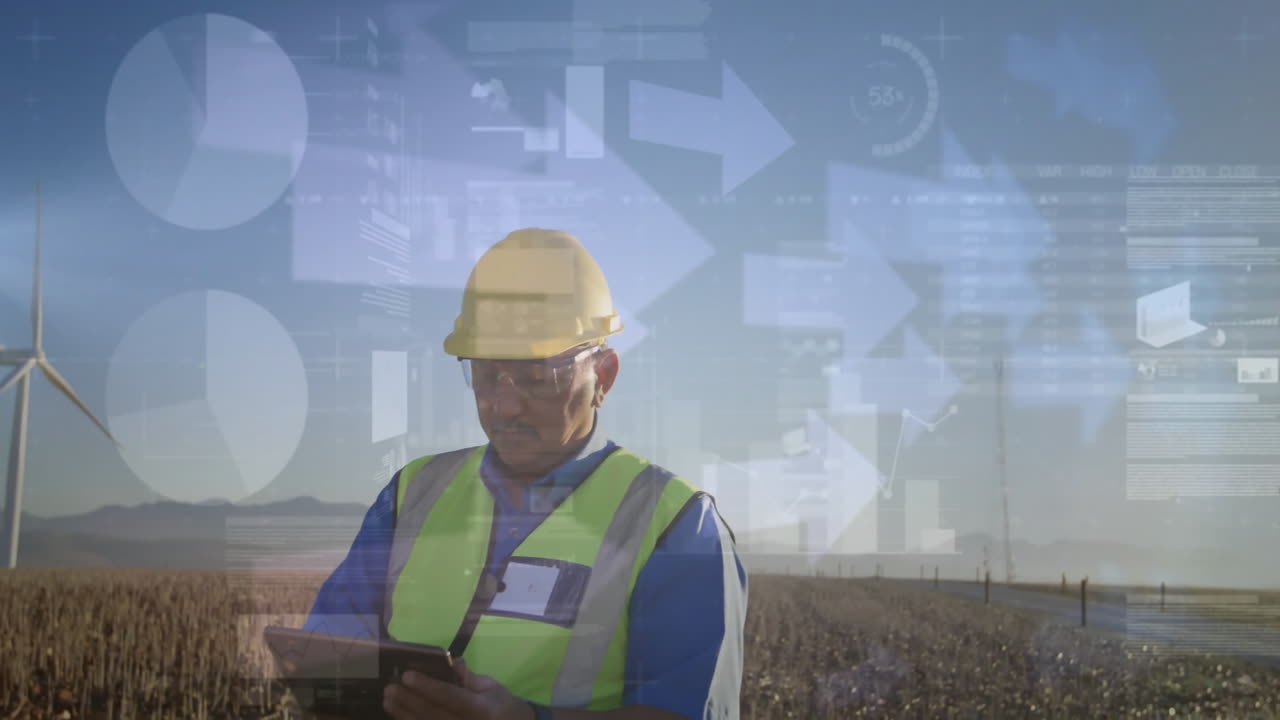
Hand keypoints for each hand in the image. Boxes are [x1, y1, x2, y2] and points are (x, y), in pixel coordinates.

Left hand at [382, 658, 532, 719]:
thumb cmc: (502, 706)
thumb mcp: (492, 687)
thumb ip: (470, 677)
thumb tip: (452, 662)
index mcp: (482, 709)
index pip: (450, 697)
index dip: (428, 687)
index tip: (407, 675)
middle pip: (433, 714)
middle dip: (409, 700)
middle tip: (390, 687)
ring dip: (404, 714)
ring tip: (388, 700)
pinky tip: (397, 714)